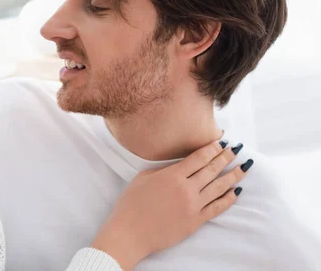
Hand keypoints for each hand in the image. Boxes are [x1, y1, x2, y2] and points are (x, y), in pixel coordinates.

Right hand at [91, 140, 251, 269]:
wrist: (130, 233)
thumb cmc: (131, 204)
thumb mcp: (143, 178)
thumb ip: (162, 171)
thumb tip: (177, 168)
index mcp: (172, 175)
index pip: (198, 158)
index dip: (212, 149)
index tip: (222, 142)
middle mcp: (186, 189)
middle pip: (212, 170)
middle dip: (226, 157)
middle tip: (237, 149)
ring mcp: (193, 206)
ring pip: (219, 187)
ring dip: (233, 176)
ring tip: (244, 168)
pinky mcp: (196, 221)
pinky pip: (217, 208)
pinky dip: (228, 199)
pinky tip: (236, 191)